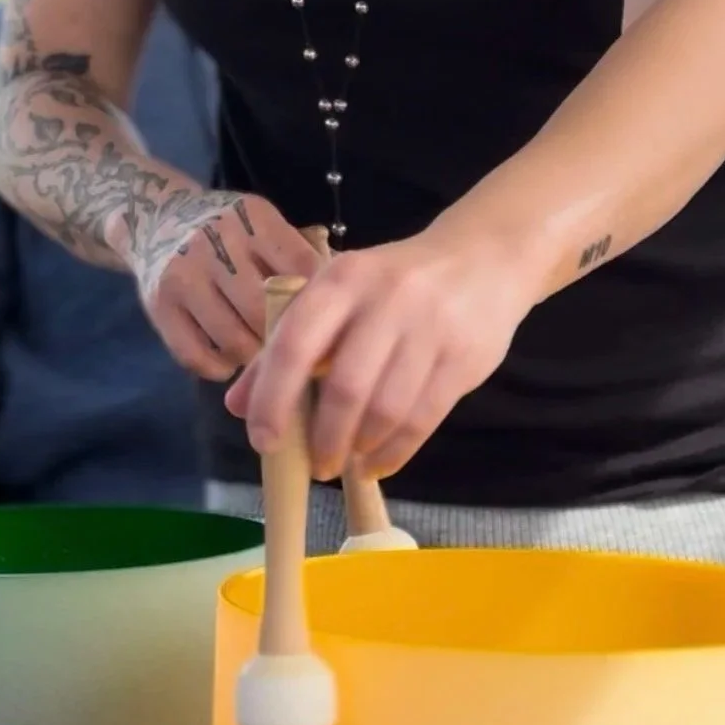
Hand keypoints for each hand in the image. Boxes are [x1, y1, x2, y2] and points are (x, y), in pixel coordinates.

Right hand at [134, 190, 318, 380]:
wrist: (156, 219)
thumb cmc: (226, 229)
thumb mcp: (261, 224)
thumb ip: (293, 256)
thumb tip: (338, 304)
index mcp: (252, 219)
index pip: (300, 267)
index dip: (317, 302)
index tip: (325, 321)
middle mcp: (215, 244)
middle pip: (265, 310)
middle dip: (284, 338)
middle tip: (295, 350)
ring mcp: (183, 276)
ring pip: (234, 340)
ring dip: (254, 358)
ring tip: (263, 356)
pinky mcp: (159, 307)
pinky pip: (197, 357)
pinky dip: (220, 367)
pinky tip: (230, 359)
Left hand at [223, 232, 533, 480]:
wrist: (485, 257)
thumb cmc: (394, 283)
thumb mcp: (338, 297)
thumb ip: (287, 346)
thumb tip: (240, 405)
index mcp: (342, 280)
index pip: (296, 342)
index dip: (273, 398)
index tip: (265, 442)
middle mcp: (386, 299)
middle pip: (346, 387)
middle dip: (324, 438)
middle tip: (315, 467)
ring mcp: (430, 328)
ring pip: (386, 409)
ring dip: (360, 449)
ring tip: (348, 464)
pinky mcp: (463, 358)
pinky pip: (423, 419)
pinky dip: (396, 452)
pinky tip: (379, 462)